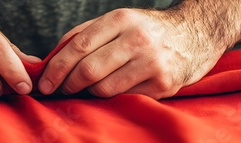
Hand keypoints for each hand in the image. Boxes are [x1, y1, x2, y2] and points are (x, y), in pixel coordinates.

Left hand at [39, 9, 224, 98]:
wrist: (195, 34)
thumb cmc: (146, 29)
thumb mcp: (117, 21)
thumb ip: (84, 34)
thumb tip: (52, 58)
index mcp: (121, 19)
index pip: (79, 46)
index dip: (57, 68)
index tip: (45, 82)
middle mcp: (138, 40)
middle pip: (88, 70)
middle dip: (67, 85)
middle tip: (60, 90)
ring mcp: (152, 63)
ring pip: (104, 89)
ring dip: (88, 93)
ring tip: (86, 88)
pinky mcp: (163, 85)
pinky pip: (124, 98)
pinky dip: (111, 98)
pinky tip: (111, 90)